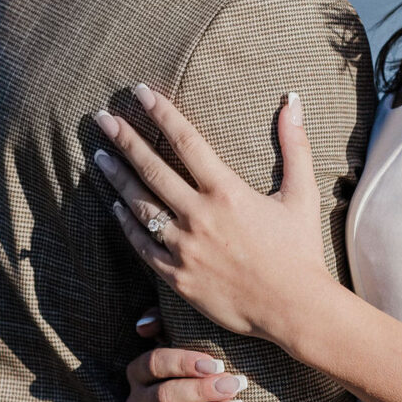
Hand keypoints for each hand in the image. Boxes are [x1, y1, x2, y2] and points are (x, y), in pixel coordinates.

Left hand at [92, 83, 331, 348]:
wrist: (293, 309)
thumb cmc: (300, 250)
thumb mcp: (301, 194)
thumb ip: (294, 146)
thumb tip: (291, 101)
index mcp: (227, 192)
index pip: (187, 142)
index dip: (162, 113)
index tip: (141, 92)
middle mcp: (200, 216)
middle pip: (152, 169)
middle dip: (124, 140)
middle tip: (102, 118)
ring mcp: (184, 248)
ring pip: (140, 206)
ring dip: (116, 178)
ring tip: (100, 156)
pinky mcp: (176, 277)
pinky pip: (141, 246)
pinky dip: (126, 224)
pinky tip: (114, 206)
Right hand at [124, 310, 249, 401]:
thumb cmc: (198, 370)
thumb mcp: (182, 341)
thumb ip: (166, 324)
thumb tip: (145, 326)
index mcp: (138, 374)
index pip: (153, 364)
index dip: (183, 363)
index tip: (218, 364)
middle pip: (164, 396)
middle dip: (202, 390)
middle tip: (235, 384)